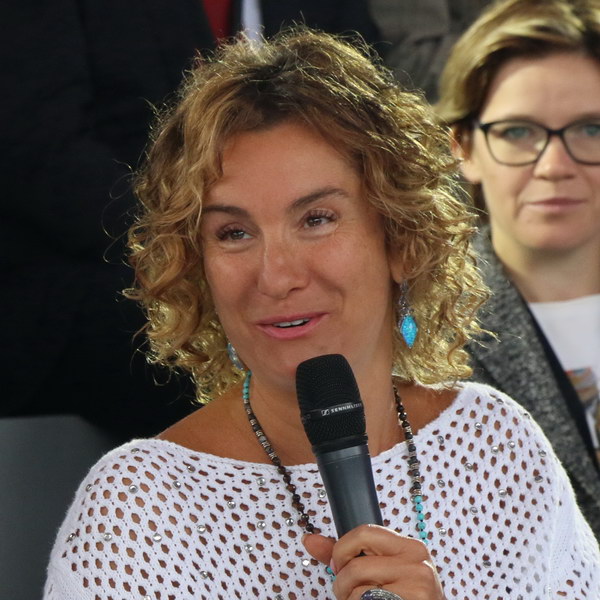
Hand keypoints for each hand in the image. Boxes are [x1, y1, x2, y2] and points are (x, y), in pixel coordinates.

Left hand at [302, 524, 443, 599]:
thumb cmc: (404, 598)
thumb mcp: (382, 570)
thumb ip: (347, 554)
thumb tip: (309, 539)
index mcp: (410, 547)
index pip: (364, 532)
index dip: (342, 550)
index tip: (339, 565)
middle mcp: (417, 561)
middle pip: (356, 564)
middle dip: (343, 581)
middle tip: (348, 592)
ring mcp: (417, 584)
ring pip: (358, 588)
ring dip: (350, 599)